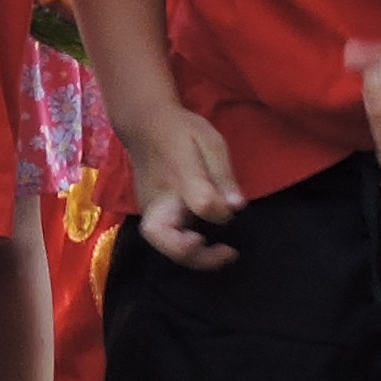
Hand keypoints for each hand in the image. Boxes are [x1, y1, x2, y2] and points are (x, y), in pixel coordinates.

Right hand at [123, 103, 245, 268]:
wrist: (144, 123)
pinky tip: (206, 245)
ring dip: (191, 257)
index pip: (203, 203)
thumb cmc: (181, 130)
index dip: (223, 210)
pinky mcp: (149, 213)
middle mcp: (159, 196)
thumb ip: (223, 174)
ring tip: (221, 254)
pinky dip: (185, 250)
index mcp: (178, 174)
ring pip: (162, 244)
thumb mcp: (209, 141)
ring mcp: (149, 208)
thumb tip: (236, 206)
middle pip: (163, 236)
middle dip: (194, 253)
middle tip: (227, 252)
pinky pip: (165, 239)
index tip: (233, 203)